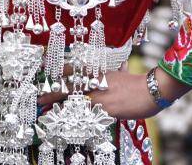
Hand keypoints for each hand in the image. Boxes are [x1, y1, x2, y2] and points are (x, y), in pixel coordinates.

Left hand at [37, 70, 186, 119]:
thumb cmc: (138, 83)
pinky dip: (77, 118)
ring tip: (46, 112)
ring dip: (60, 107)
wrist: (152, 90)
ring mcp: (100, 96)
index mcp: (99, 73)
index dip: (58, 72)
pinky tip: (67, 122)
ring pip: (75, 102)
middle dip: (52, 93)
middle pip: (69, 87)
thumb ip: (112, 74)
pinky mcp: (106, 110)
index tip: (46, 75)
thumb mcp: (121, 74)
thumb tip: (114, 72)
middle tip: (39, 98)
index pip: (74, 70)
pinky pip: (88, 115)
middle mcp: (96, 83)